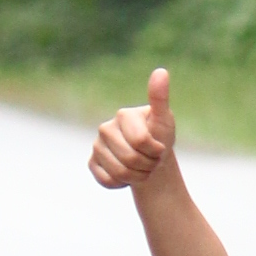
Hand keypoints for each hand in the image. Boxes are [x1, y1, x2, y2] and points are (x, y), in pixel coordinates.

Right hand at [89, 66, 177, 190]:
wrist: (149, 158)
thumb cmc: (159, 136)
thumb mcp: (164, 120)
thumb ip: (160, 98)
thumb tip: (161, 71)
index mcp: (123, 115)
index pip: (141, 141)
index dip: (155, 151)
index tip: (159, 148)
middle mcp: (106, 128)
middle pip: (130, 159)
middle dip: (147, 166)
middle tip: (152, 161)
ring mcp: (97, 145)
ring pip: (119, 172)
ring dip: (137, 176)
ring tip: (142, 168)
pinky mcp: (92, 162)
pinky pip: (107, 180)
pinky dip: (122, 183)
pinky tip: (127, 174)